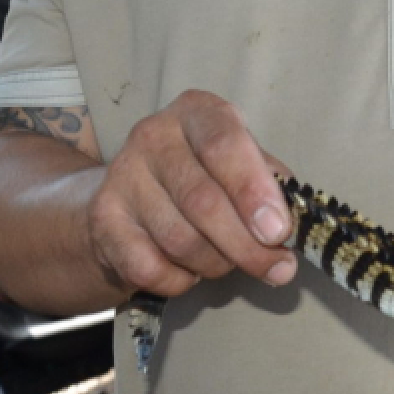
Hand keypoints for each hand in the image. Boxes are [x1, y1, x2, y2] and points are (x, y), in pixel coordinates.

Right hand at [87, 89, 298, 298]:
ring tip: (227, 261)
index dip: (253, 191)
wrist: (129, 199)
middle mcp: (153, 135)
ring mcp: (122, 177)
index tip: (279, 231)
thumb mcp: (241, 164)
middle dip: (247, 245)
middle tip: (277, 268)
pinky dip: (180, 280)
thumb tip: (291, 226)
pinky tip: (188, 270)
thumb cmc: (204, 176)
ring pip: (180, 240)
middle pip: (203, 201)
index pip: (224, 144)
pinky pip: (149, 267)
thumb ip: (269, 187)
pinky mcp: (102, 220)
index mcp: (196, 113)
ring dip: (217, 264)